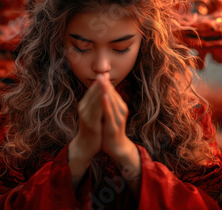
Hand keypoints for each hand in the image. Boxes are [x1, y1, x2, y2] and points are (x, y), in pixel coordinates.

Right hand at [69, 74, 103, 163]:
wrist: (85, 147)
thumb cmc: (91, 130)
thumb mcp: (93, 114)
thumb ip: (95, 104)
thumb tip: (102, 92)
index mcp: (84, 105)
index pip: (92, 91)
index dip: (99, 82)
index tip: (105, 73)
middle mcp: (83, 109)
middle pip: (92, 93)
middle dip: (100, 83)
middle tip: (105, 72)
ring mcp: (86, 116)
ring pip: (94, 100)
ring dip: (100, 89)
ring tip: (105, 80)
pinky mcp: (90, 124)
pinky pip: (97, 111)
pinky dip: (101, 102)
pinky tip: (105, 96)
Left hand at [98, 73, 141, 198]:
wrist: (116, 148)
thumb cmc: (111, 130)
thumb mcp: (109, 114)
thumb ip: (108, 103)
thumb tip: (104, 89)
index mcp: (120, 107)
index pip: (112, 92)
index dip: (106, 83)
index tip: (101, 72)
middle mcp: (121, 111)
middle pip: (113, 95)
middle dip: (106, 84)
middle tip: (101, 72)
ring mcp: (118, 119)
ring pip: (112, 102)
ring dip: (107, 91)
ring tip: (102, 81)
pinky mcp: (114, 127)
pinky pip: (110, 114)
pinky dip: (107, 104)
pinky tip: (103, 96)